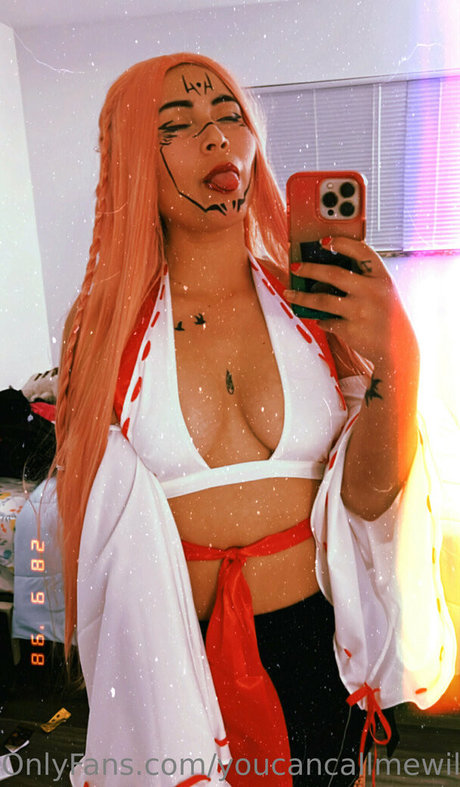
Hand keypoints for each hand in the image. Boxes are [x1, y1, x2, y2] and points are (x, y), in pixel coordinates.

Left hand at [284, 237, 417, 367]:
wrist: (399, 347)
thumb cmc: (388, 315)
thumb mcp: (384, 290)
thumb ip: (364, 279)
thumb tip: (326, 272)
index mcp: (381, 277)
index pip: (361, 251)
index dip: (341, 243)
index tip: (324, 241)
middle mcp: (372, 291)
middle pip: (333, 274)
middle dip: (309, 269)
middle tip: (295, 268)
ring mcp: (360, 311)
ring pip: (322, 300)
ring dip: (301, 297)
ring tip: (290, 294)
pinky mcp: (351, 329)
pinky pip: (327, 321)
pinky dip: (321, 320)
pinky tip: (320, 318)